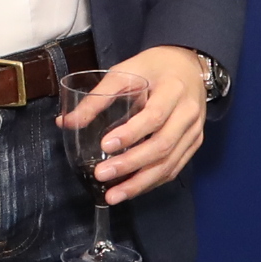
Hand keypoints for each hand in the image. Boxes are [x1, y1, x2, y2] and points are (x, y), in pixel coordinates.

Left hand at [63, 48, 207, 203]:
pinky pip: (174, 169)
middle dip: (131, 165)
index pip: (154, 116)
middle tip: (102, 175)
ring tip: (113, 195)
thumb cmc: (153, 68)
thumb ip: (98, 97)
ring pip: (169, 164)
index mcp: (173, 90)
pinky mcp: (194, 144)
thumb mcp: (124, 72)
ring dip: (140, 183)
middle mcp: (188, 113)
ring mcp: (194, 131)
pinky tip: (131, 189)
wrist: (188, 65)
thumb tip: (66, 123)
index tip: (105, 145)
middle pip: (162, 146)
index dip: (131, 133)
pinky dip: (151, 182)